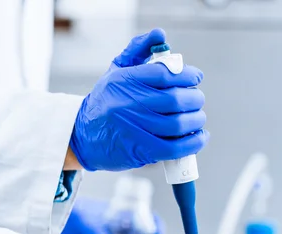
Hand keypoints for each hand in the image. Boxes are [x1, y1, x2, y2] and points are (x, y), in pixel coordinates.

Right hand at [70, 28, 208, 170]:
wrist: (82, 136)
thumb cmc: (107, 100)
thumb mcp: (117, 71)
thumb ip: (139, 50)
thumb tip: (160, 35)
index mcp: (125, 80)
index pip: (165, 74)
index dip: (187, 75)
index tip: (196, 77)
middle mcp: (129, 103)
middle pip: (175, 99)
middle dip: (195, 99)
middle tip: (197, 99)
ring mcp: (135, 128)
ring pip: (178, 124)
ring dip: (196, 120)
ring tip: (198, 118)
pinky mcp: (140, 150)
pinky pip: (174, 148)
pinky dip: (193, 143)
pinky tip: (199, 136)